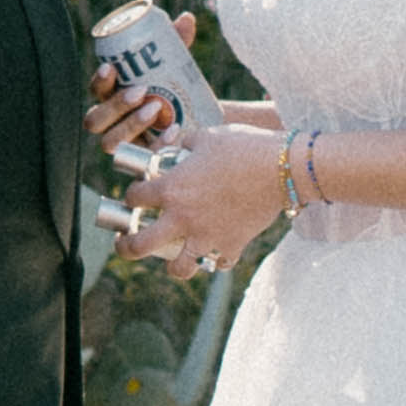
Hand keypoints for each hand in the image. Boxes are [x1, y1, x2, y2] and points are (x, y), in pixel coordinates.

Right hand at [82, 7, 207, 158]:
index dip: (99, 81)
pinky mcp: (140, 163)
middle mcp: (111, 124)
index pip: (95, 90)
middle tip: (142, 91)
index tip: (112, 67)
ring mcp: (124, 145)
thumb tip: (187, 18)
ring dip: (130, 124)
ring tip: (157, 109)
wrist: (198, 123)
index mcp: (112, 97)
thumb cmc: (177, 90)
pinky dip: (157, 145)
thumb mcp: (176, 67)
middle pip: (95, 119)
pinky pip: (139, 160)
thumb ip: (177, 44)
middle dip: (115, 105)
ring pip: (109, 142)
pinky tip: (174, 132)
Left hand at [121, 122, 283, 274]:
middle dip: (126, 248)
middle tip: (124, 244)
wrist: (281, 167)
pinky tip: (216, 253)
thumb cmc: (243, 146)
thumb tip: (177, 142)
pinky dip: (217, 260)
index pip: (135, 197)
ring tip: (172, 262)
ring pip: (180, 268)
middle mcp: (183, 217)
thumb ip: (185, 142)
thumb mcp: (207, 136)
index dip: (131, 195)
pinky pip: (220, 262)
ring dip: (173, 266)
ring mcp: (207, 235)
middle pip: (140, 245)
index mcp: (172, 188)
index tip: (135, 195)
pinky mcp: (232, 245)